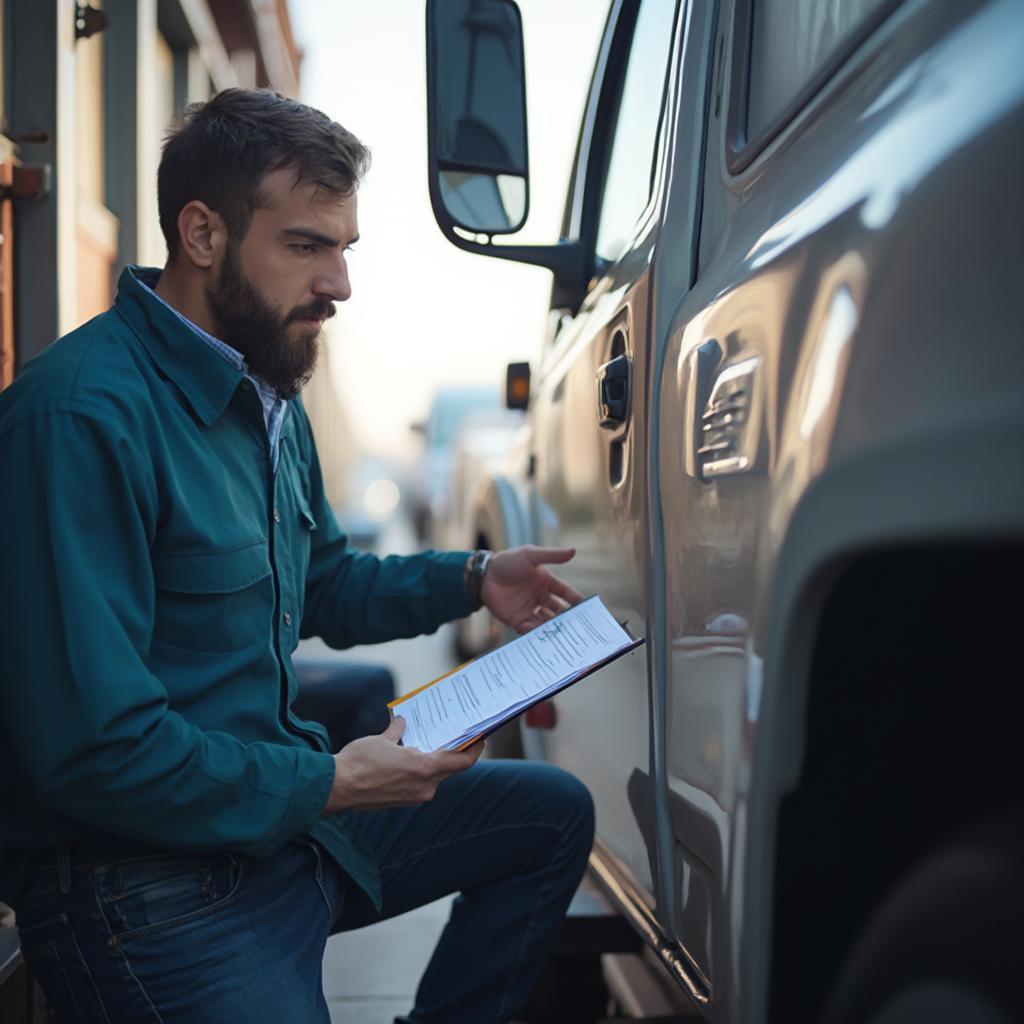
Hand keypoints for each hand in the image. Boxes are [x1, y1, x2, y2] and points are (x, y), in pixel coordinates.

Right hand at [323, 717, 482, 813]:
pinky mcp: (402, 802)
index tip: (481, 737)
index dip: (475, 749)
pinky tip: (408, 757)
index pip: (462, 761)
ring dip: (432, 761)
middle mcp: (424, 787)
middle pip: (448, 768)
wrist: (335, 789)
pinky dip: (419, 771)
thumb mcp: (382, 739)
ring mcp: (414, 797)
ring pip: (433, 776)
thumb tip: (402, 723)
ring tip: (426, 742)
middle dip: (451, 751)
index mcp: (425, 769)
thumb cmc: (359, 762)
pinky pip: (419, 784)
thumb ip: (398, 732)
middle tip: (453, 734)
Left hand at [481, 545, 583, 633]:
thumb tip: (573, 551)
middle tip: (577, 626)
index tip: (587, 608)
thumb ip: (552, 555)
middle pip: (559, 610)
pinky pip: (531, 629)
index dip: (576, 599)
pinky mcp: (517, 619)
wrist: (483, 576)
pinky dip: (537, 633)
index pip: (566, 592)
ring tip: (561, 634)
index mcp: (546, 582)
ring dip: (553, 627)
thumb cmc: (507, 562)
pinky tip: (542, 635)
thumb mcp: (530, 555)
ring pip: (546, 622)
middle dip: (567, 618)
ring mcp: (529, 609)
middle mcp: (540, 597)